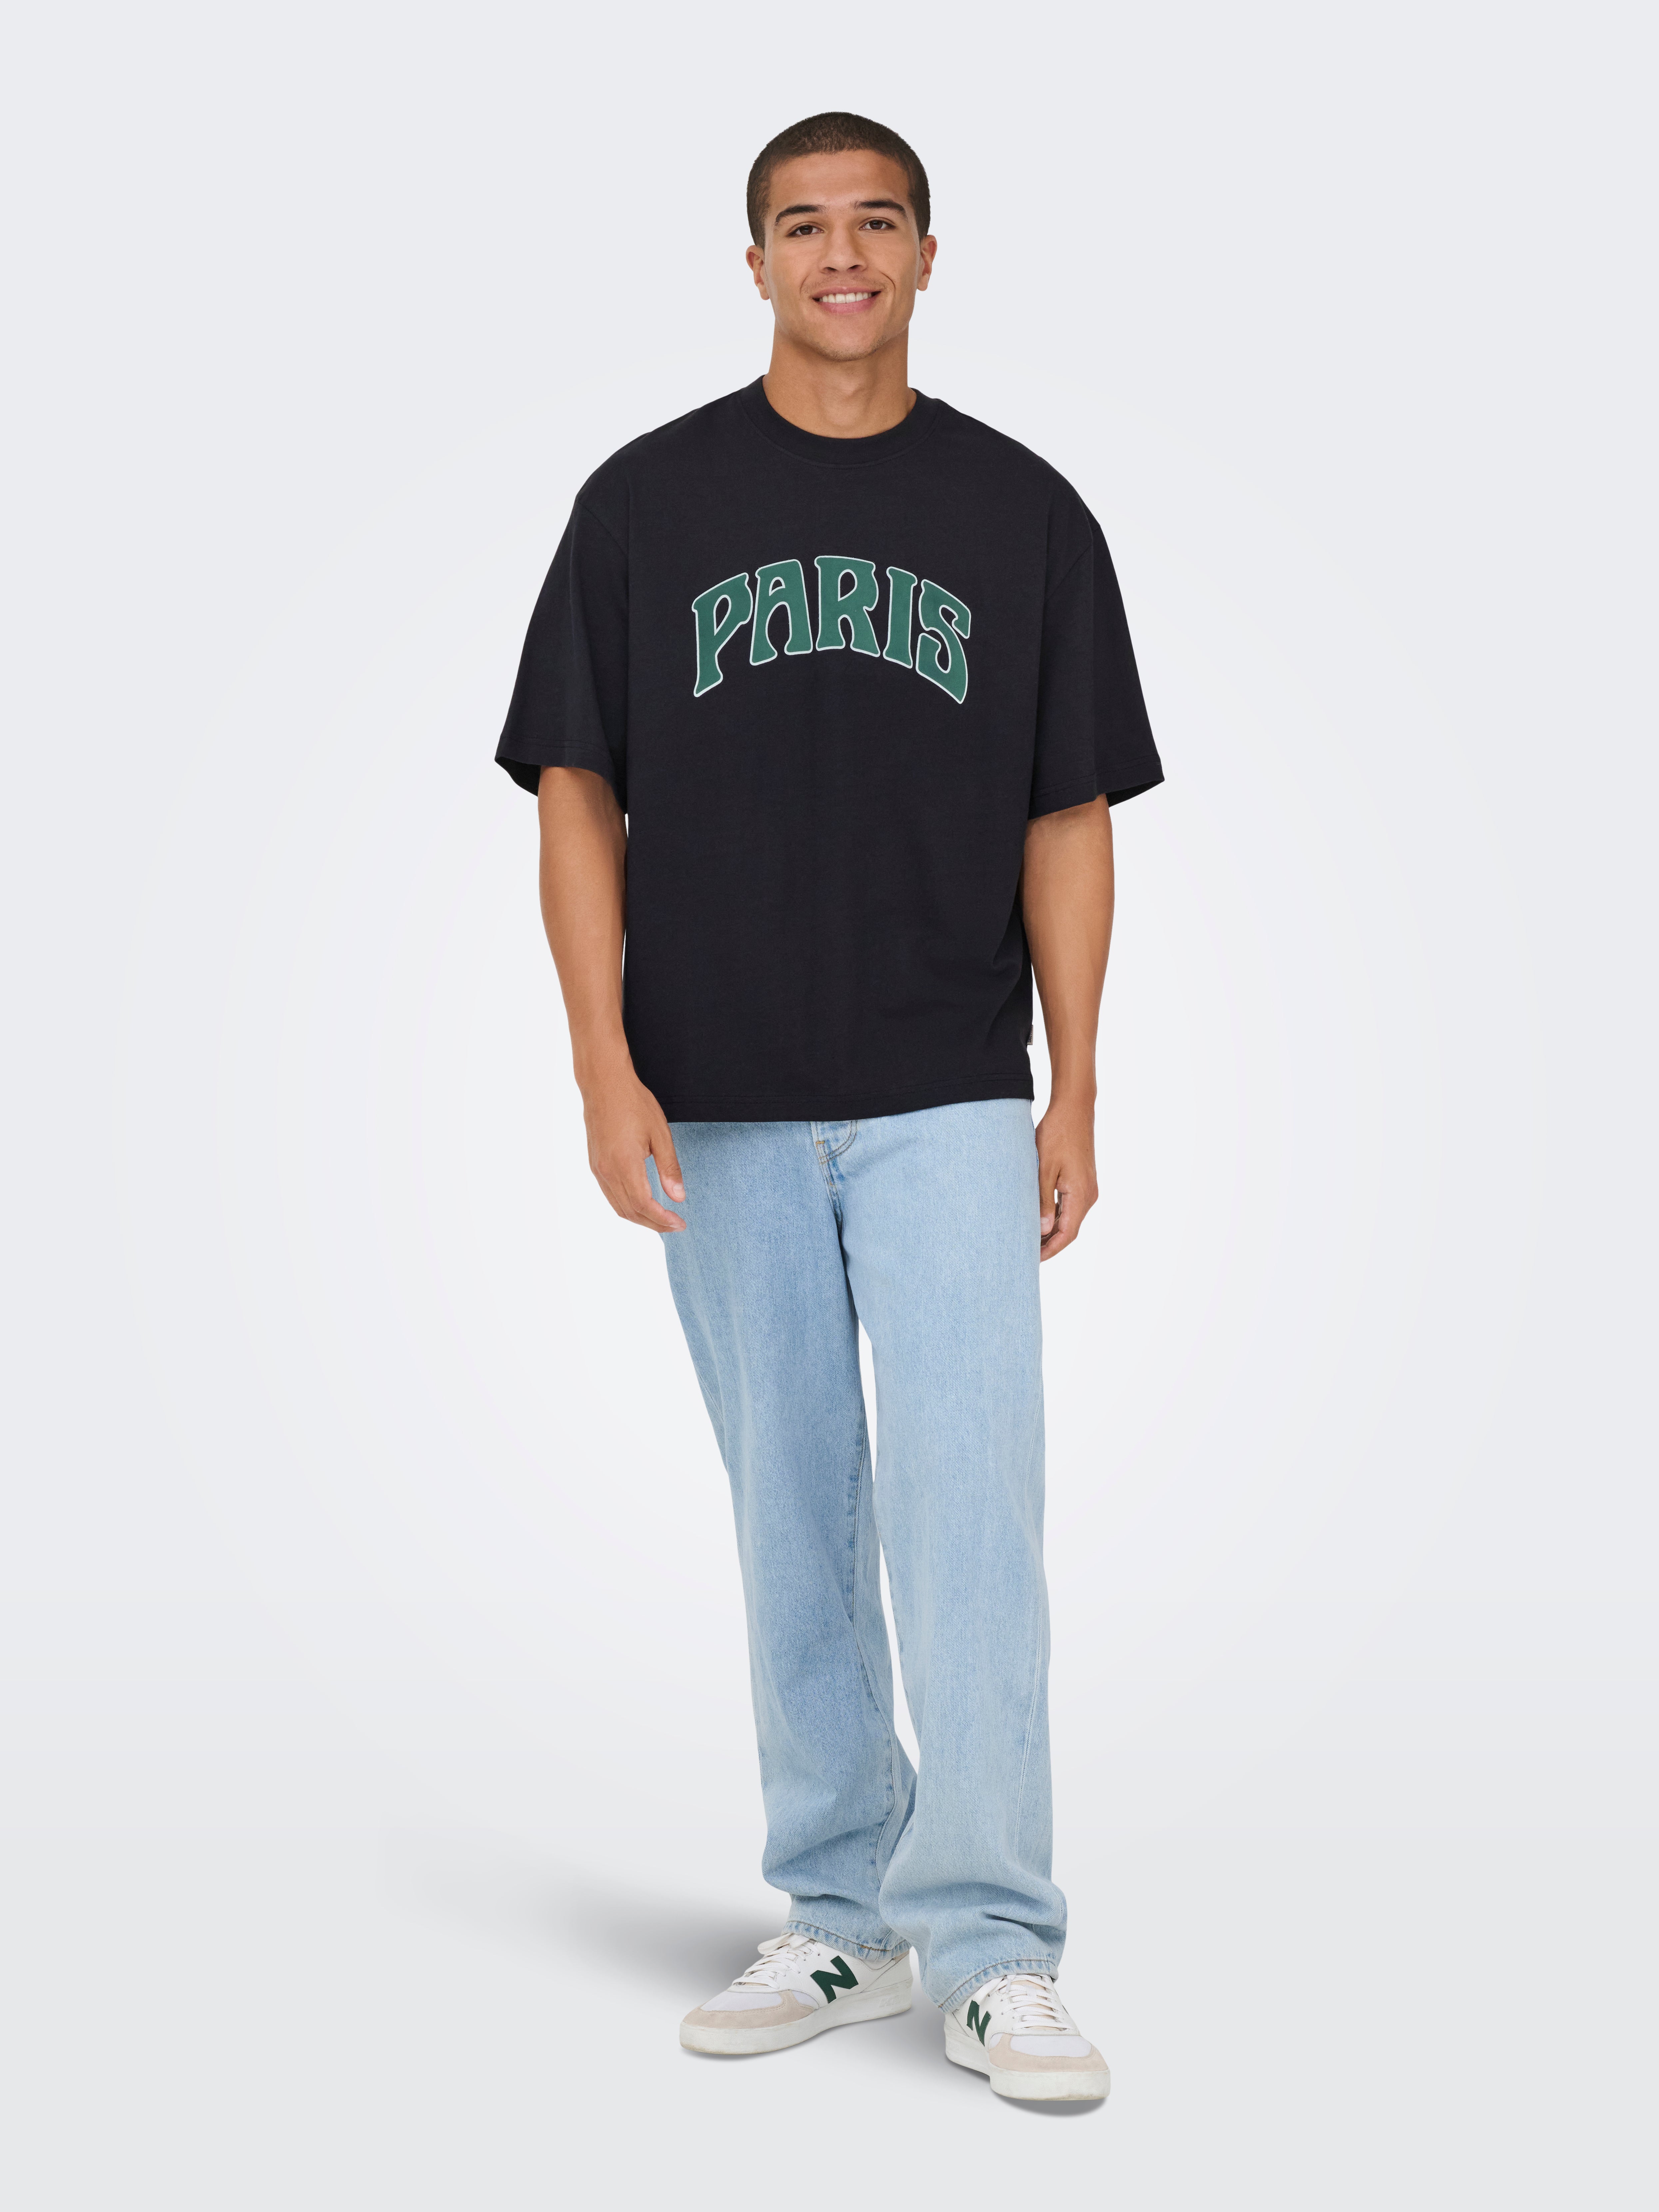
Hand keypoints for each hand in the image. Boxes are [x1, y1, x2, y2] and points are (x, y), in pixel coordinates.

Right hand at [580, 1064, 685, 1232]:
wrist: (604, 1083)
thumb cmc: (634, 1103)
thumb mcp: (660, 1134)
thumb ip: (669, 1168)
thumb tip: (678, 1197)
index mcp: (624, 1164)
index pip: (644, 1205)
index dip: (662, 1220)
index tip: (680, 1223)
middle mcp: (607, 1171)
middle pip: (630, 1211)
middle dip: (654, 1224)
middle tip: (675, 1226)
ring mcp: (598, 1169)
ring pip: (618, 1206)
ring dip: (640, 1218)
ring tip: (661, 1220)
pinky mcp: (595, 1164)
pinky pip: (610, 1195)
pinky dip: (627, 1206)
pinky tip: (641, 1204)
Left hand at [1035, 1097, 1097, 1260]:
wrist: (1074, 1109)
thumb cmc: (1057, 1134)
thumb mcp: (1044, 1168)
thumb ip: (1043, 1200)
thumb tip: (1043, 1229)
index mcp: (1081, 1195)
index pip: (1067, 1234)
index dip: (1050, 1250)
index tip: (1032, 1259)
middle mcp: (1088, 1195)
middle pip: (1069, 1230)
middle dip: (1049, 1244)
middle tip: (1025, 1253)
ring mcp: (1087, 1188)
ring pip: (1069, 1218)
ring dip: (1051, 1230)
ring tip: (1028, 1238)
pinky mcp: (1082, 1181)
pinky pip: (1070, 1206)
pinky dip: (1055, 1216)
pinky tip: (1039, 1218)